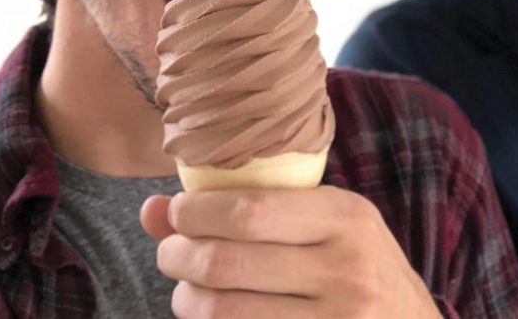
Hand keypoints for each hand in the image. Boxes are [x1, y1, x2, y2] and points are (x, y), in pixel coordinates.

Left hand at [140, 187, 441, 317]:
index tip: (177, 212)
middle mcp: (344, 270)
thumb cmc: (362, 267)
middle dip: (177, 255)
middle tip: (170, 252)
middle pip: (226, 262)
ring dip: (186, 298)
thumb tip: (154, 208)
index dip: (196, 212)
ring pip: (222, 311)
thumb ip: (254, 208)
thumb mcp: (329, 224)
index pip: (250, 210)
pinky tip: (212, 314)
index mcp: (347, 218)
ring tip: (187, 288)